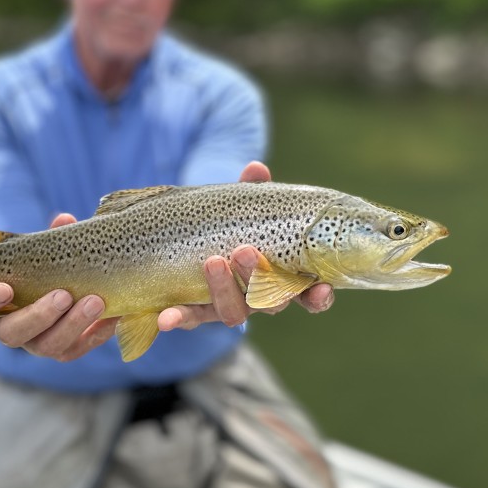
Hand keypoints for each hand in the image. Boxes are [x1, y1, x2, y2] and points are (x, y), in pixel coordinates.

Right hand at [0, 212, 116, 362]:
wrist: (68, 290)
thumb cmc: (43, 267)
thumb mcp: (43, 251)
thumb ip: (50, 239)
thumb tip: (65, 220)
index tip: (5, 288)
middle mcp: (11, 328)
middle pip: (12, 334)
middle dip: (38, 316)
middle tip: (63, 295)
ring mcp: (37, 343)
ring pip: (48, 346)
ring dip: (72, 324)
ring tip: (96, 301)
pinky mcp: (65, 351)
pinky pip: (78, 349)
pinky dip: (96, 334)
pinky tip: (113, 316)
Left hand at [156, 160, 333, 333]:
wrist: (193, 240)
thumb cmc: (235, 225)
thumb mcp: (243, 208)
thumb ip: (253, 192)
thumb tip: (255, 169)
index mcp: (282, 277)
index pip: (308, 296)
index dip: (317, 298)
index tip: (321, 289)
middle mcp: (259, 299)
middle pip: (269, 301)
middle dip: (257, 277)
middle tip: (244, 251)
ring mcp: (230, 307)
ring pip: (234, 311)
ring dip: (224, 289)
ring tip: (212, 261)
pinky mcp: (198, 312)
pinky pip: (191, 318)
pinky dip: (180, 318)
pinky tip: (166, 318)